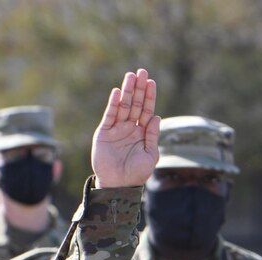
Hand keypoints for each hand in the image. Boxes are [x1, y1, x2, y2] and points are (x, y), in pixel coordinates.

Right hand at [92, 68, 159, 187]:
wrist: (118, 185)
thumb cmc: (137, 173)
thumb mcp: (150, 155)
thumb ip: (153, 136)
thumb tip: (156, 116)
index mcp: (143, 132)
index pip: (146, 110)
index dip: (149, 96)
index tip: (151, 82)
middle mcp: (130, 128)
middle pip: (135, 103)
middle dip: (138, 88)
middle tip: (142, 72)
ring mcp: (117, 129)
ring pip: (123, 106)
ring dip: (127, 91)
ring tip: (130, 76)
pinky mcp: (104, 132)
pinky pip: (110, 115)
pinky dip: (113, 104)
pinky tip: (117, 92)